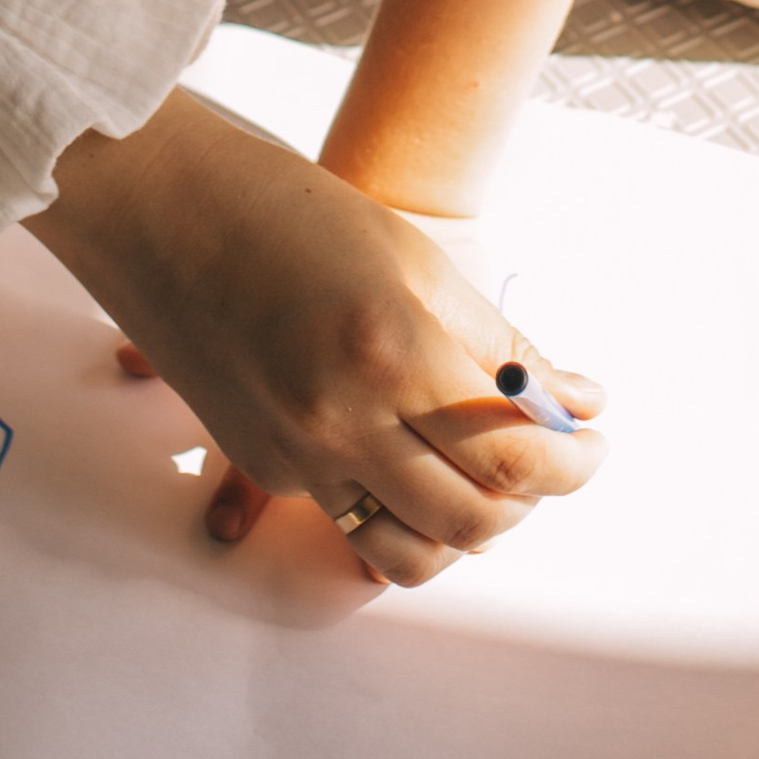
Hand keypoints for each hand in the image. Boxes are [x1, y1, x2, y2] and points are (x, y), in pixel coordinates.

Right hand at [30, 87, 602, 587]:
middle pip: (474, 519)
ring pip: (412, 550)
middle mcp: (343, 421)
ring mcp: (296, 454)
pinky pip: (354, 518)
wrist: (161, 207)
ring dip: (470, 528)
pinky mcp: (266, 465)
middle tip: (562, 459)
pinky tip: (426, 458)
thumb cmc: (294, 208)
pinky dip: (405, 508)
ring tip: (496, 474)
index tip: (597, 440)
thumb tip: (582, 400)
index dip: (574, 458)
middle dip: (535, 497)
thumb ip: (498, 345)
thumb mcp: (415, 259)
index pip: (514, 453)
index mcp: (393, 352)